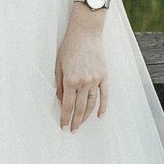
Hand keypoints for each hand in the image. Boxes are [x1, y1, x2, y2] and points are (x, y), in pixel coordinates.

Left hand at [54, 9, 108, 130]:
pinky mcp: (104, 76)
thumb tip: (60, 100)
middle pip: (80, 108)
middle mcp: (84, 82)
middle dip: (75, 121)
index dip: (65, 118)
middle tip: (72, 130)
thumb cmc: (69, 47)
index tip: (63, 127)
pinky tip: (99, 115)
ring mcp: (96, 80)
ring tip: (81, 124)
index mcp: (70, 80)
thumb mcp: (58, 65)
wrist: (86, 32)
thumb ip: (58, 85)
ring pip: (92, 104)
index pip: (67, 105)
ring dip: (86, 116)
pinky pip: (105, 95)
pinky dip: (103, 107)